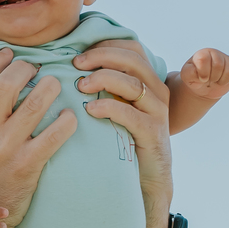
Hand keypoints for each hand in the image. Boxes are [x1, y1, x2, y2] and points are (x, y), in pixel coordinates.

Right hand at [0, 48, 75, 227]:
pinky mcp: (27, 165)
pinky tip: (70, 117)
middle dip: (27, 67)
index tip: (10, 53)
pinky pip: (55, 134)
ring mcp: (5, 149)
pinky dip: (67, 120)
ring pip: (34, 103)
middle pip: (8, 83)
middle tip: (37, 69)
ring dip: (50, 87)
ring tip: (55, 85)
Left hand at [74, 40, 172, 227]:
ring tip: (80, 86)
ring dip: (104, 79)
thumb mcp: (116, 110)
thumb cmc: (125, 143)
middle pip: (132, 59)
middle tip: (76, 64)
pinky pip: (132, 114)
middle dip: (102, 57)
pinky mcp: (153, 134)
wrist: (147, 182)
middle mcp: (157, 92)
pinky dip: (109, 108)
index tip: (79, 52)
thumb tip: (70, 69)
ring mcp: (158, 113)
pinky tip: (90, 110)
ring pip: (133, 83)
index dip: (105, 45)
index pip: (131, 48)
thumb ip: (104, 89)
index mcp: (148, 81)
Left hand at [180, 47, 228, 101]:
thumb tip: (201, 74)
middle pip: (219, 65)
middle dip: (213, 77)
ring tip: (217, 81)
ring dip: (223, 81)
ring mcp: (227, 60)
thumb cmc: (194, 79)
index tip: (201, 78)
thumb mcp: (187, 76)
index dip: (203, 72)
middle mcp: (216, 54)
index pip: (204, 59)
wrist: (203, 87)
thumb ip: (190, 73)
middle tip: (210, 80)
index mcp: (203, 53)